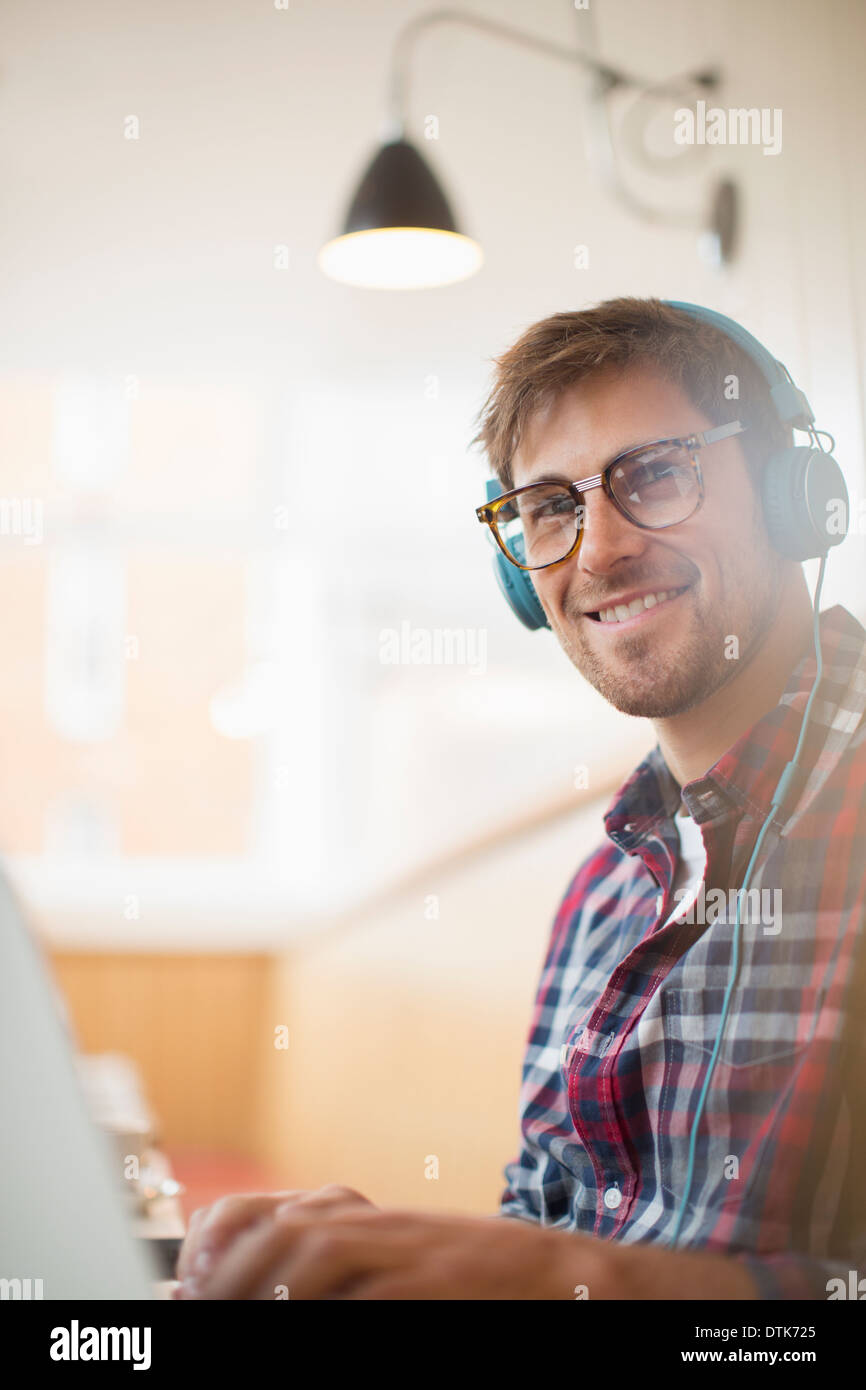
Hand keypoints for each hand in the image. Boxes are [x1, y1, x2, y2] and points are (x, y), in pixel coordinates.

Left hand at [177, 1205, 618, 1300]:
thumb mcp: (386, 1265)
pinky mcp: (432, 1279)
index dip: (217, 1237)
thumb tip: (237, 1286)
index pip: (264, 1211)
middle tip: (201, 1304)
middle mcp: (374, 1222)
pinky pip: (368, 1288)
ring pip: (316, 1250)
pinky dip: (324, 1304)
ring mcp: (404, 1248)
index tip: (189, 1273)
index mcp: (357, 1216)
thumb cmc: (462, 1279)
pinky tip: (301, 1318)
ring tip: (235, 1311)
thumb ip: (324, 1275)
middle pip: (280, 1230)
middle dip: (230, 1274)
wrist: (552, 1276)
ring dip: (268, 1284)